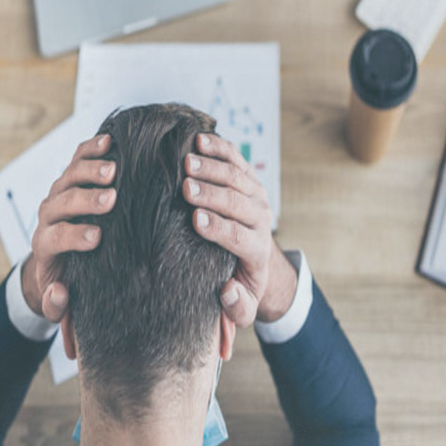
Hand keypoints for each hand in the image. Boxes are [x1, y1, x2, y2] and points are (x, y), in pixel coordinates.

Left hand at [21, 133, 116, 322]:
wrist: (54, 258)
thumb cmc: (64, 280)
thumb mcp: (58, 302)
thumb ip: (56, 306)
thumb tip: (59, 294)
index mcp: (45, 245)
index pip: (55, 237)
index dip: (73, 236)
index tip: (96, 237)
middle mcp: (49, 215)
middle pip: (62, 202)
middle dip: (85, 199)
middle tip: (110, 199)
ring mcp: (59, 194)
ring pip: (69, 176)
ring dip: (89, 170)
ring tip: (113, 169)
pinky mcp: (70, 179)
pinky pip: (77, 159)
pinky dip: (91, 149)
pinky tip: (109, 141)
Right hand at [183, 134, 297, 326]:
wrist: (256, 255)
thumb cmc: (238, 281)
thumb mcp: (241, 306)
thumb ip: (236, 306)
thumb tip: (227, 289)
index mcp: (256, 250)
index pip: (239, 237)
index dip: (219, 228)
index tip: (195, 220)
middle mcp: (260, 219)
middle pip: (237, 202)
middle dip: (212, 194)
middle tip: (186, 187)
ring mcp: (255, 194)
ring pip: (236, 176)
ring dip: (212, 167)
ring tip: (186, 161)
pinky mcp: (248, 177)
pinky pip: (234, 157)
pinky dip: (218, 147)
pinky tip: (199, 139)